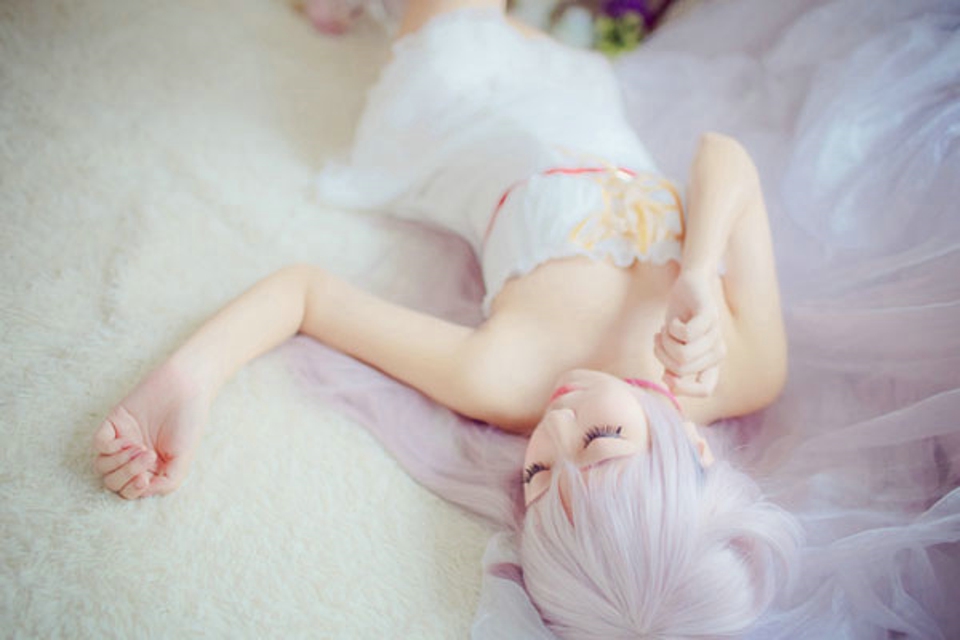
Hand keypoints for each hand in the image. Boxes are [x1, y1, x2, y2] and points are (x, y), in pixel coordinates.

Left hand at [93, 360, 208, 498]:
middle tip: (148, 456)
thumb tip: (141, 492)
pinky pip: (98, 445)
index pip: (129, 490)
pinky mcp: (113, 423)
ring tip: (141, 449)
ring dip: (119, 463)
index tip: (145, 479)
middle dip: (126, 475)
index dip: (132, 490)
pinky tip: (128, 441)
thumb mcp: (183, 459)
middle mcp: (133, 457)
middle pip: (113, 481)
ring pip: (102, 466)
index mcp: (150, 468)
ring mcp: (122, 440)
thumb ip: (165, 482)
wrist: (186, 388)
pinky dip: (110, 448)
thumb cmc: (188, 422)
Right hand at [654, 270, 725, 396]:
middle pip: (683, 370)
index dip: (684, 390)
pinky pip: (686, 334)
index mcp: (711, 362)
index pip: (706, 389)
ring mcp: (716, 333)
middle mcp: (717, 351)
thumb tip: (671, 387)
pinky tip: (673, 320)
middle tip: (660, 340)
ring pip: (683, 354)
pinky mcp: (709, 315)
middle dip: (662, 356)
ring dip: (665, 342)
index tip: (664, 376)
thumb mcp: (674, 346)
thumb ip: (674, 366)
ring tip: (665, 330)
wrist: (689, 283)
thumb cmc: (681, 318)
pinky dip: (671, 328)